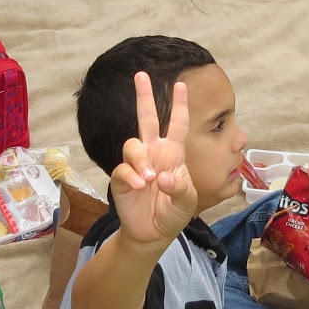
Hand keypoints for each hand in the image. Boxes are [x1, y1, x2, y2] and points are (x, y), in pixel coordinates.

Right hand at [108, 73, 197, 247]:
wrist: (153, 233)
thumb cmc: (173, 213)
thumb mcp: (186, 202)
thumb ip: (179, 189)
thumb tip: (163, 177)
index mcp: (173, 154)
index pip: (177, 125)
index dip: (179, 105)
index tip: (180, 85)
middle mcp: (153, 153)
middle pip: (146, 119)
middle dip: (144, 96)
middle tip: (140, 74)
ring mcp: (137, 165)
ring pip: (132, 145)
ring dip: (140, 159)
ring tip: (149, 179)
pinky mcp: (122, 178)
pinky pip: (123, 169)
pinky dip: (131, 176)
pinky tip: (139, 186)